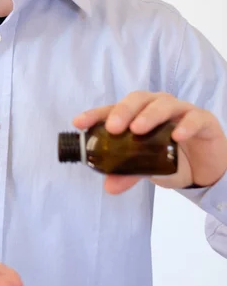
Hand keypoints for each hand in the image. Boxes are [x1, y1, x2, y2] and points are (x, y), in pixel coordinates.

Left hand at [73, 92, 226, 194]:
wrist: (206, 168)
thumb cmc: (172, 159)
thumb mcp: (147, 168)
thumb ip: (129, 174)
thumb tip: (109, 186)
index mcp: (139, 114)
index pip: (114, 109)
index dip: (96, 114)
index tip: (79, 123)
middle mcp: (157, 106)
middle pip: (138, 99)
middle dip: (123, 111)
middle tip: (113, 128)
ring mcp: (181, 110)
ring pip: (164, 103)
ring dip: (149, 115)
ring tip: (137, 130)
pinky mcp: (203, 120)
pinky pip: (195, 117)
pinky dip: (185, 125)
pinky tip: (177, 136)